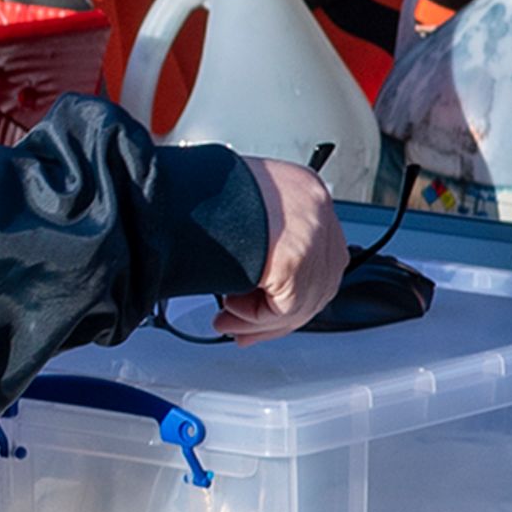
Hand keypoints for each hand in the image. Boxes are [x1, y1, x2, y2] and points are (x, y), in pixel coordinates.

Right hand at [212, 156, 346, 340]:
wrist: (194, 184)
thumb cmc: (209, 188)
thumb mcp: (244, 202)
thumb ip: (260, 232)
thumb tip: (251, 268)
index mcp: (306, 192)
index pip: (316, 256)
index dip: (288, 288)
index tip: (265, 304)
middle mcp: (318, 213)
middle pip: (314, 284)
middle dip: (275, 315)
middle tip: (243, 327)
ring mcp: (314, 238)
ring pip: (301, 302)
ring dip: (259, 320)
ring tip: (227, 321)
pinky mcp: (298, 263)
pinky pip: (282, 308)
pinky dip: (254, 317)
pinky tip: (230, 310)